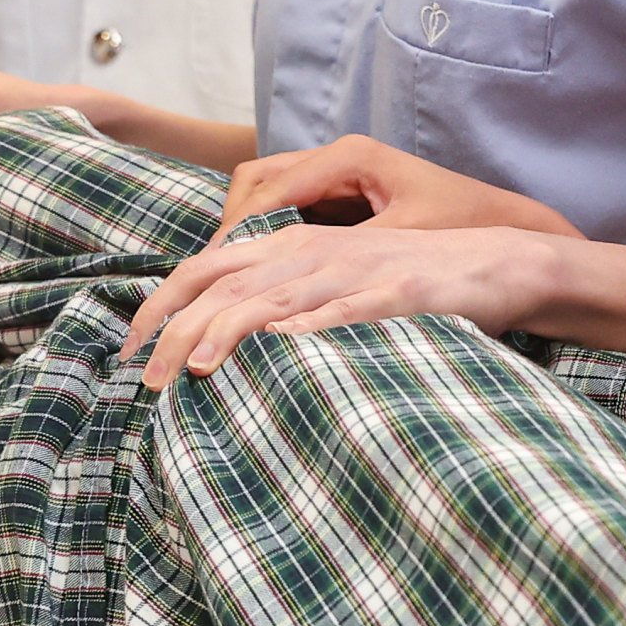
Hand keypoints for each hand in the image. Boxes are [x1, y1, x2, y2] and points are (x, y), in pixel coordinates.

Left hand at [122, 222, 550, 389]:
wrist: (495, 263)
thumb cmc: (412, 281)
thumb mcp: (340, 279)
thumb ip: (287, 299)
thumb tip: (227, 343)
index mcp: (297, 246)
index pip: (210, 267)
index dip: (163, 304)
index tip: (130, 348)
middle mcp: (316, 252)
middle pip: (226, 283)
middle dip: (175, 329)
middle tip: (143, 379)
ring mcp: (356, 272)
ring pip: (274, 297)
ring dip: (225, 335)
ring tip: (189, 372)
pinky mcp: (397, 295)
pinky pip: (347, 310)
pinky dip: (310, 328)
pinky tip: (280, 348)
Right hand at [210, 135, 581, 242]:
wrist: (510, 227)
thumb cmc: (464, 231)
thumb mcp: (404, 244)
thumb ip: (349, 260)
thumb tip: (293, 291)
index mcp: (349, 158)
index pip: (268, 188)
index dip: (236, 232)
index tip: (213, 273)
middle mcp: (338, 158)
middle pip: (256, 180)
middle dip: (231, 226)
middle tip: (212, 275)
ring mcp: (339, 174)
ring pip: (267, 193)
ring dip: (246, 231)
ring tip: (228, 279)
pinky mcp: (344, 196)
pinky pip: (289, 209)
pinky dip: (268, 236)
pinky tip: (261, 275)